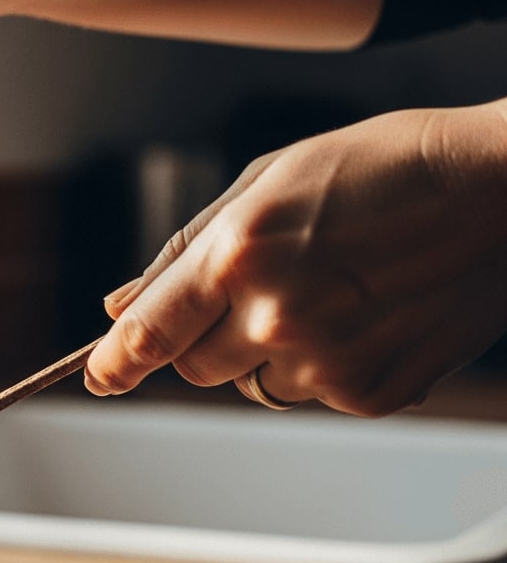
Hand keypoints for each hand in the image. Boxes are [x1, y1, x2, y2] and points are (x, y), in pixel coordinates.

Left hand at [85, 99, 506, 416]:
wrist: (504, 190)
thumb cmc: (385, 167)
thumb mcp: (268, 181)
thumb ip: (184, 252)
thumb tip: (119, 307)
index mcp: (239, 254)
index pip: (149, 334)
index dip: (112, 362)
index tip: (97, 376)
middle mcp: (275, 317)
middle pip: (194, 369)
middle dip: (204, 339)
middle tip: (255, 292)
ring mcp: (325, 363)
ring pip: (253, 384)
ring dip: (267, 351)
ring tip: (329, 290)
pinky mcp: (370, 394)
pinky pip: (313, 394)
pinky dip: (325, 364)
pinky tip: (365, 311)